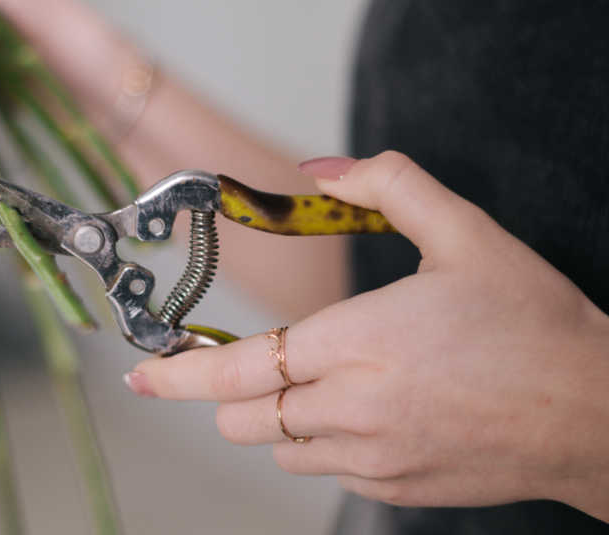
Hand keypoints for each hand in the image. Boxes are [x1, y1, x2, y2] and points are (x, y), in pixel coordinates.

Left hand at [126, 151, 608, 520]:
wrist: (597, 414)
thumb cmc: (534, 326)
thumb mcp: (468, 234)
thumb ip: (387, 186)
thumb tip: (318, 172)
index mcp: (360, 343)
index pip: (239, 370)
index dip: (177, 373)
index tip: (142, 372)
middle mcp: (354, 409)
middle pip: (241, 415)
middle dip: (229, 389)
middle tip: (259, 360)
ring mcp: (371, 457)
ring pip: (276, 445)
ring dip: (278, 413)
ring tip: (333, 380)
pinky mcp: (392, 488)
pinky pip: (322, 468)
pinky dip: (319, 440)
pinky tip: (369, 410)